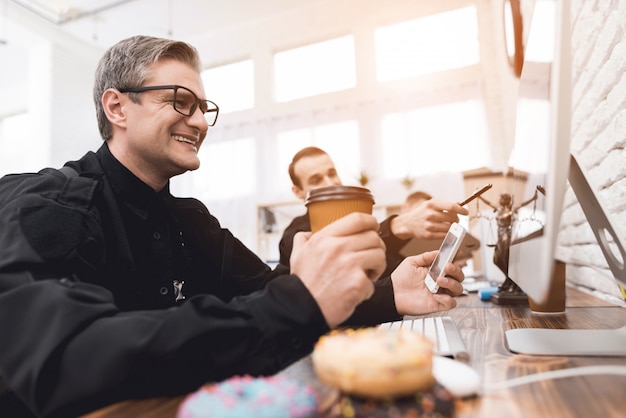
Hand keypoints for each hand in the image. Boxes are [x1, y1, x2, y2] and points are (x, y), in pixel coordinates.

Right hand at [290, 212, 385, 327]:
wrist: (301, 309)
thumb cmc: (302, 284)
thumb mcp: (297, 255)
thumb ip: (303, 239)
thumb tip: (309, 232)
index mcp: (324, 238)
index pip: (357, 219)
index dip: (371, 222)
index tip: (373, 228)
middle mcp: (337, 247)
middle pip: (373, 237)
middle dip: (376, 248)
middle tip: (370, 260)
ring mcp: (349, 264)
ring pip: (379, 256)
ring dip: (377, 267)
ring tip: (366, 275)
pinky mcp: (357, 283)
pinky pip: (374, 282)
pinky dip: (367, 289)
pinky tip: (356, 292)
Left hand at [390, 251, 464, 315]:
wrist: (393, 294)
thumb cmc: (401, 279)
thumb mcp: (412, 262)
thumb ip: (426, 257)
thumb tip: (438, 251)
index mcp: (436, 270)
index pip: (451, 264)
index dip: (456, 258)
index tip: (457, 252)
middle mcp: (440, 281)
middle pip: (459, 276)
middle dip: (456, 270)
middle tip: (447, 267)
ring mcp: (440, 292)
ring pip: (458, 289)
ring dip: (452, 283)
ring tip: (439, 280)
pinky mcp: (438, 304)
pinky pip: (451, 303)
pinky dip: (447, 299)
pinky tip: (436, 295)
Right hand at [391, 198, 468, 239]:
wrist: (408, 223)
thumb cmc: (422, 212)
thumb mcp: (432, 204)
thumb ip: (446, 204)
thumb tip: (460, 204)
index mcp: (432, 204)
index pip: (451, 207)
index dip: (461, 210)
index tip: (465, 212)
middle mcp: (430, 214)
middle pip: (453, 218)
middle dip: (457, 219)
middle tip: (455, 219)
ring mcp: (429, 225)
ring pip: (450, 227)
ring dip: (452, 227)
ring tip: (449, 225)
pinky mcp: (428, 235)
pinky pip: (444, 235)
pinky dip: (447, 233)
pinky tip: (445, 230)